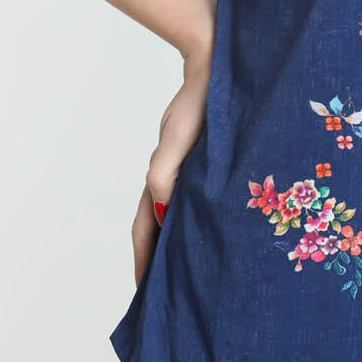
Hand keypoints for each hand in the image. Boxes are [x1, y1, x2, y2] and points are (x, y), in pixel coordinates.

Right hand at [130, 25, 215, 288]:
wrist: (216, 66)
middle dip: (159, 260)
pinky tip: (214, 233)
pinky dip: (198, 221)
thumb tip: (162, 208)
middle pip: (159, 228)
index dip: (144, 260)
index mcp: (160, 177)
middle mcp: (172, 179)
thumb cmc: (196, 103)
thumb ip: (165, 172)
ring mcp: (188, 172)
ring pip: (178, 216)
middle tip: (167, 294)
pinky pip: (198, 200)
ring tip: (191, 274)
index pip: (146, 229)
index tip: (145, 292)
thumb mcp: (177, 138)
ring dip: (179, 243)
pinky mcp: (207, 164)